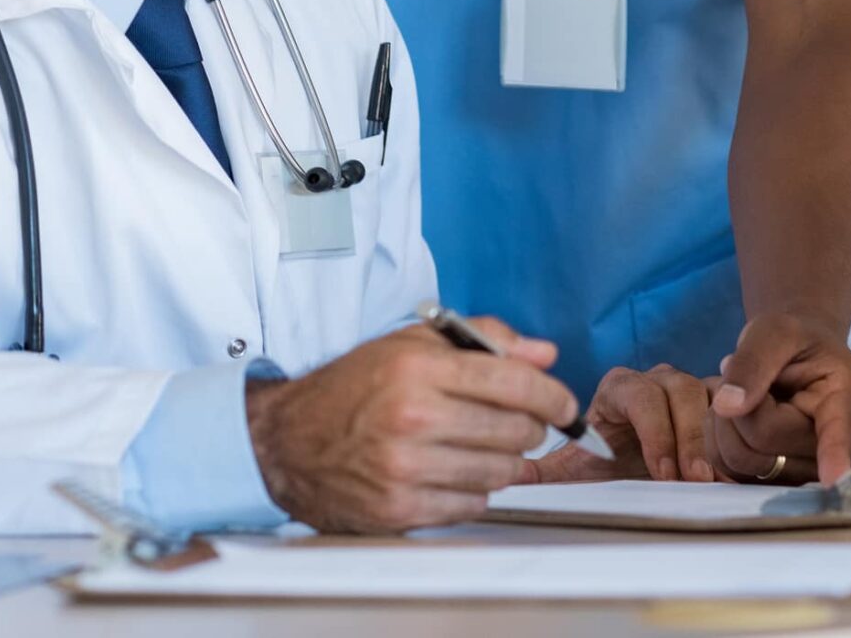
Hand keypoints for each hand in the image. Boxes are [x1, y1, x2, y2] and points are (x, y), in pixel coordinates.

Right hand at [245, 318, 575, 532]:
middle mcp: (413, 418)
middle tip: (518, 424)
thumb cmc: (351, 388)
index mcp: (418, 369)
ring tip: (486, 447)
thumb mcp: (411, 342)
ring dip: (506, 462)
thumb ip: (484, 339)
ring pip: (500, 472)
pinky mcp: (398, 510)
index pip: (514, 382)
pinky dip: (476, 491)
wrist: (285, 442)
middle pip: (515, 430)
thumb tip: (544, 354)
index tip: (564, 405)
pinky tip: (456, 472)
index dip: (553, 396)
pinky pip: (471, 505)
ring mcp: (405, 469)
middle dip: (530, 427)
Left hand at [539, 364, 720, 482]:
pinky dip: (733, 438)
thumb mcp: (577, 469)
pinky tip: (729, 472)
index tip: (661, 472)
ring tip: (709, 479)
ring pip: (709, 396)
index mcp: (619, 389)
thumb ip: (546, 472)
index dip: (654, 431)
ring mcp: (690, 389)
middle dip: (687, 437)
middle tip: (691, 479)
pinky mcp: (717, 404)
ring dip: (710, 439)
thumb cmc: (607, 463)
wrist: (639, 467)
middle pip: (680, 390)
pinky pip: (733, 409)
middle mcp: (657, 381)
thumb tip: (509, 476)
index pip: (640, 394)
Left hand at [707, 312, 850, 485]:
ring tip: (741, 393)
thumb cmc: (795, 340)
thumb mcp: (777, 331)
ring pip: (739, 459)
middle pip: (763, 442)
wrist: (795, 357)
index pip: (839, 434)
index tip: (834, 476)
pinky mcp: (775, 480)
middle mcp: (827, 446)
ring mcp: (801, 469)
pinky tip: (734, 415)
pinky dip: (717, 438)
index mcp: (845, 400)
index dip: (835, 455)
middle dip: (740, 406)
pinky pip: (728, 469)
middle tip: (745, 376)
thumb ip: (754, 362)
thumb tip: (728, 406)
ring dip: (724, 422)